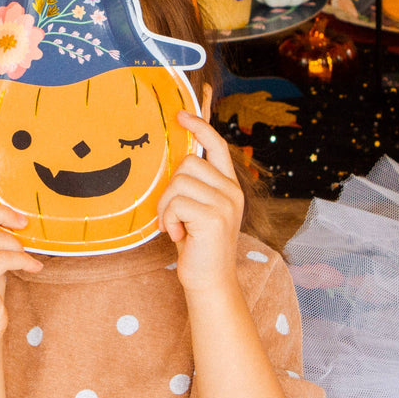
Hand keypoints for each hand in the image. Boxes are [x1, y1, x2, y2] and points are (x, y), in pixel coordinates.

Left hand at [159, 86, 244, 296]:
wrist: (209, 282)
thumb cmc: (197, 246)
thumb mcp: (197, 210)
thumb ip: (194, 186)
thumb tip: (175, 161)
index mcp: (229, 186)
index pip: (217, 145)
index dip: (199, 126)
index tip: (181, 115)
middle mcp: (231, 191)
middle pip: (188, 162)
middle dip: (169, 189)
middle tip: (172, 217)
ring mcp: (225, 203)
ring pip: (178, 182)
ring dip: (166, 207)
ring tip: (175, 227)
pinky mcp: (214, 217)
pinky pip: (176, 202)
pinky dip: (169, 219)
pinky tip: (178, 236)